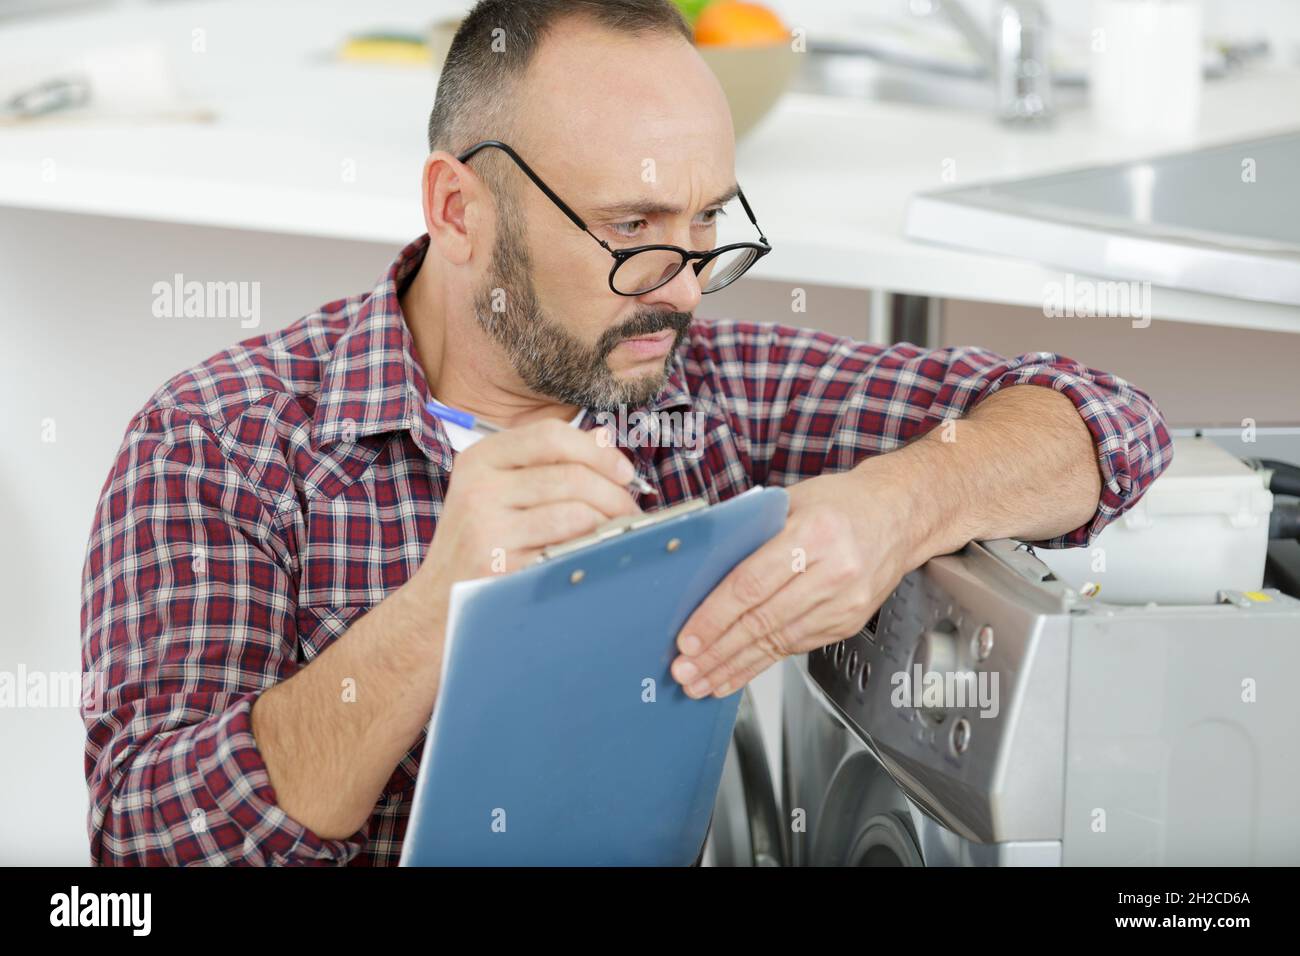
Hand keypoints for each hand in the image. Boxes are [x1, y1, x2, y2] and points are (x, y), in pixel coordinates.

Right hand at [415, 419, 640, 607]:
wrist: (435, 605)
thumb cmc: (477, 543)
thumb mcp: (495, 491)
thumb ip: (543, 463)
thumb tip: (604, 443)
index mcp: (481, 459)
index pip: (551, 435)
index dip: (598, 451)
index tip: (624, 472)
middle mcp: (480, 488)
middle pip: (572, 476)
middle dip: (615, 494)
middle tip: (629, 511)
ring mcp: (487, 528)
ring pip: (576, 512)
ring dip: (610, 524)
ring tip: (616, 534)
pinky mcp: (501, 566)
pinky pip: (566, 549)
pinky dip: (591, 550)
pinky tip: (594, 555)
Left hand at [669, 469, 927, 697]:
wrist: (900, 516)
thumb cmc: (843, 503)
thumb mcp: (792, 501)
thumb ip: (751, 532)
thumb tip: (702, 570)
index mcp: (814, 533)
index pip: (752, 583)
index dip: (715, 616)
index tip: (688, 637)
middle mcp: (834, 571)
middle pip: (763, 620)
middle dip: (718, 652)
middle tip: (685, 671)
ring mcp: (845, 602)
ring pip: (778, 641)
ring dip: (736, 666)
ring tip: (703, 682)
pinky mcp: (848, 622)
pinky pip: (796, 645)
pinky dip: (763, 661)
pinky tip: (738, 671)